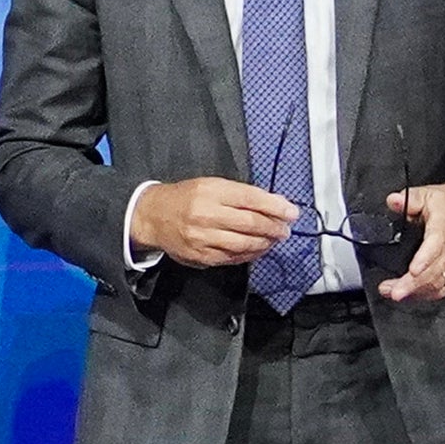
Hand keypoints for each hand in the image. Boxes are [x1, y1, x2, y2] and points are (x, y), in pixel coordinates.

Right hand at [132, 178, 299, 268]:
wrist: (153, 216)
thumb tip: (274, 202)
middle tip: (285, 229)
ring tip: (274, 240)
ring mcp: (203, 238)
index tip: (292, 212)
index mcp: (211, 191)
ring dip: (265, 243)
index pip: (251, 199)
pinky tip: (258, 250)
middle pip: (251, 223)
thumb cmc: (186, 197)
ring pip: (244, 244)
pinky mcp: (201, 256)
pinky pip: (233, 258)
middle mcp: (206, 214)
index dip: (275, 207)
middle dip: (274, 227)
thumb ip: (241, 194)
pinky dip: (250, 255)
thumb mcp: (211, 185)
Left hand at [379, 181, 444, 302]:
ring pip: (439, 283)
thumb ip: (409, 199)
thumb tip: (393, 201)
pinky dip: (427, 295)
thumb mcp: (429, 193)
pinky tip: (411, 295)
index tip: (412, 270)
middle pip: (435, 270)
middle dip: (412, 284)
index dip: (424, 259)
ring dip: (416, 292)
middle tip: (393, 291)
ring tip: (394, 293)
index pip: (436, 244)